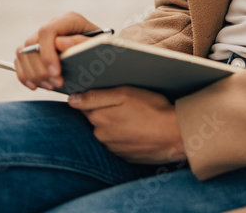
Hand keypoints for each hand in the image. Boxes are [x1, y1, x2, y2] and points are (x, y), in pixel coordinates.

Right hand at [14, 12, 99, 90]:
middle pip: (32, 44)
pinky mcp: (34, 49)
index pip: (47, 32)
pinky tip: (36, 86)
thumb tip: (60, 43)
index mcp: (69, 20)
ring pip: (23, 52)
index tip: (56, 73)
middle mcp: (52, 25)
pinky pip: (20, 60)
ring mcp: (41, 36)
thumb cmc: (101, 49)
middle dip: (41, 69)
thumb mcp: (98, 46)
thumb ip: (82, 43)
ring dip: (33, 74)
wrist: (100, 54)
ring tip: (50, 86)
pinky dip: (24, 75)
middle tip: (56, 84)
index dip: (47, 54)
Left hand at [68, 86, 186, 163]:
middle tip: (124, 101)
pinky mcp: (124, 156)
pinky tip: (137, 126)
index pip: (84, 103)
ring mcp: (112, 148)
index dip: (92, 94)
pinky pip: (117, 141)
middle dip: (104, 108)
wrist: (174, 135)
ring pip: (106, 130)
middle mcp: (101, 136)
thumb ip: (95, 96)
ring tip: (133, 114)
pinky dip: (123, 133)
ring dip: (114, 122)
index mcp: (98, 117)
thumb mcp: (124, 94)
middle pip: (95, 117)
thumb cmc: (151, 109)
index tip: (103, 89)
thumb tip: (71, 99)